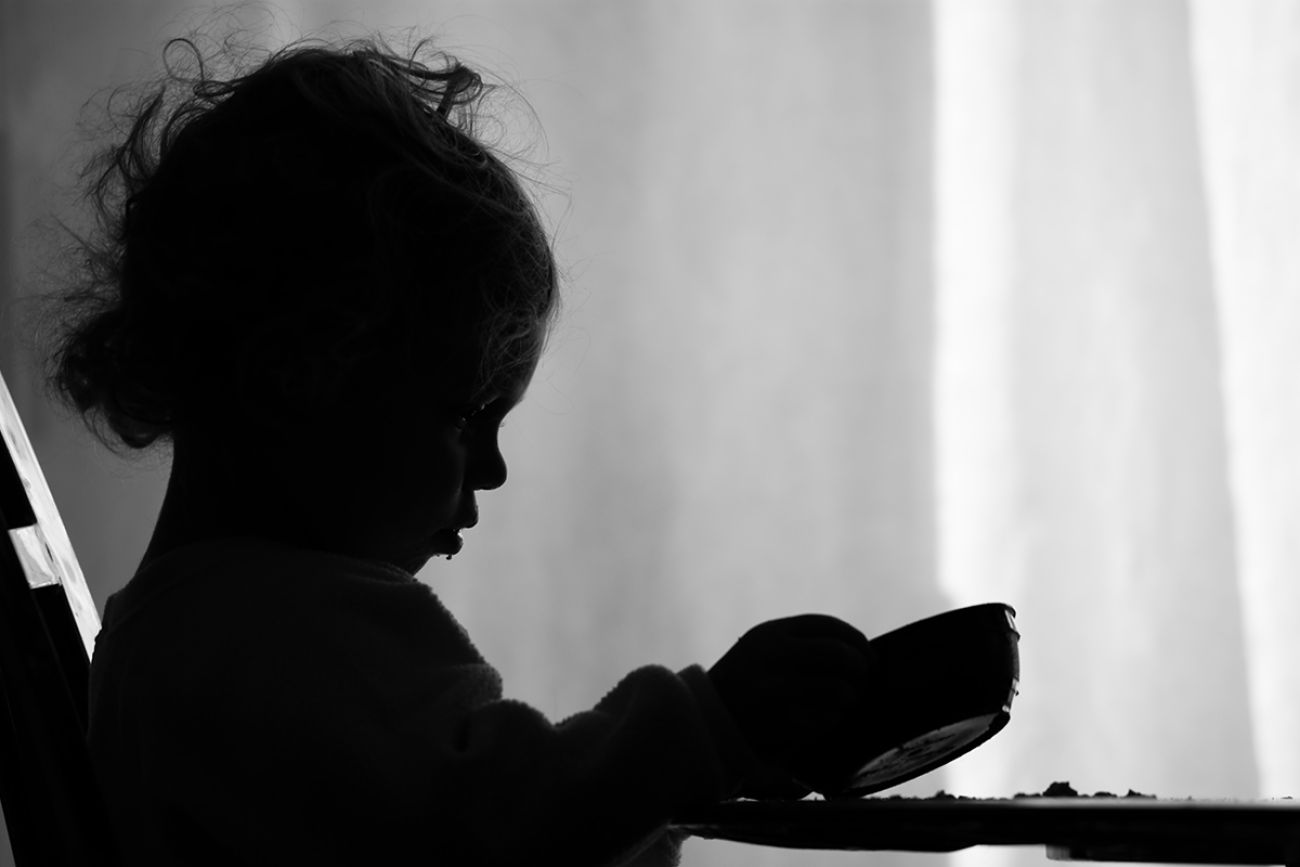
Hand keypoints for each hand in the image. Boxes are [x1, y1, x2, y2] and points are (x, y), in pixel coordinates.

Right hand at [709, 614, 878, 796]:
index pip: (828, 625)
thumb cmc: (744, 684)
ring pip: (838, 689)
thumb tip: (856, 651)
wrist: (704, 719)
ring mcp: (776, 688)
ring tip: (844, 704)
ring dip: (849, 699)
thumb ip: (801, 644)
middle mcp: (773, 655)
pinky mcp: (779, 721)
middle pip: (839, 655)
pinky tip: (825, 720)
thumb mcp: (763, 650)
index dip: (856, 640)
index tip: (868, 656)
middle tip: (863, 682)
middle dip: (860, 670)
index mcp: (771, 633)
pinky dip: (832, 720)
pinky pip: (825, 718)